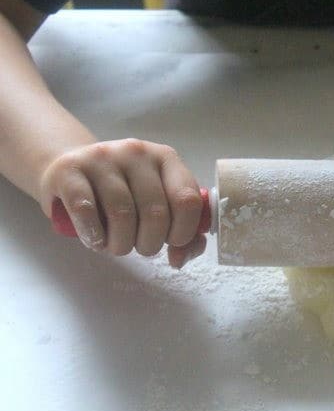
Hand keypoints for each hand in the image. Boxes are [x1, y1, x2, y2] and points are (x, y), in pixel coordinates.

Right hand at [38, 138, 205, 267]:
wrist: (70, 171)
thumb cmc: (122, 193)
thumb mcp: (157, 204)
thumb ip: (180, 231)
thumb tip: (179, 258)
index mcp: (166, 158)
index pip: (187, 200)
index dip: (183, 232)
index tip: (170, 242)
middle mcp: (137, 152)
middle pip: (155, 212)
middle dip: (150, 243)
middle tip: (139, 247)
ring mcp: (102, 157)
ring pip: (122, 214)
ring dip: (121, 244)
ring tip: (116, 245)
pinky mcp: (68, 169)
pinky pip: (86, 210)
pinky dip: (93, 235)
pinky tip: (95, 239)